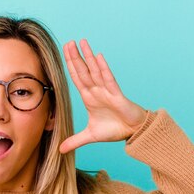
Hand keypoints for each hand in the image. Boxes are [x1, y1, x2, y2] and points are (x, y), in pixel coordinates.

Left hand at [59, 39, 147, 153]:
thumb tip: (60, 151)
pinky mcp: (117, 95)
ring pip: (95, 71)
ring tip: (82, 42)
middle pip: (83, 71)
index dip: (70, 66)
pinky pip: (108, 79)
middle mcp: (97, 91)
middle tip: (68, 42)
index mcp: (90, 97)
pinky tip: (97, 56)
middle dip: (75, 57)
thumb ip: (75, 141)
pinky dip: (103, 68)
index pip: (77, 79)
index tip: (64, 54)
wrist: (133, 132)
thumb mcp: (90, 136)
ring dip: (88, 57)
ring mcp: (107, 91)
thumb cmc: (114, 129)